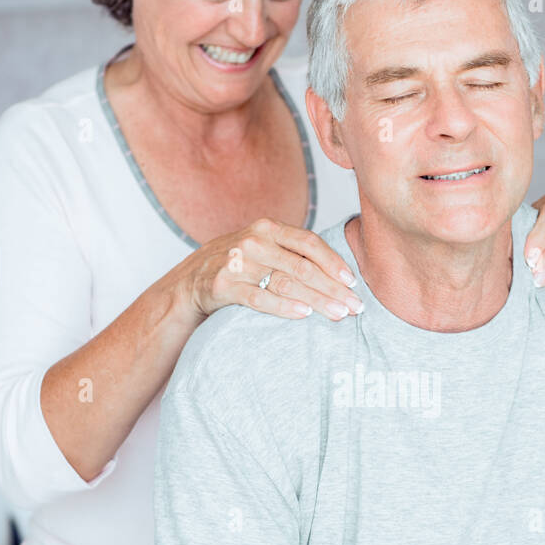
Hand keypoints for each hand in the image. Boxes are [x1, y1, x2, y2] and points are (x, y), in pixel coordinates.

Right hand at [177, 218, 363, 324]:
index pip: (308, 243)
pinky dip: (284, 307)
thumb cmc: (238, 266)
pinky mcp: (223, 286)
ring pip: (285, 283)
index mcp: (267, 228)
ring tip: (339, 314)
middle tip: (355, 306)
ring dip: (317, 300)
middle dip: (333, 288)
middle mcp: (253, 241)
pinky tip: (304, 316)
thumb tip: (340, 272)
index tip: (353, 282)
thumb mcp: (263, 248)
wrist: (189, 282)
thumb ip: (292, 252)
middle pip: (302, 266)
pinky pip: (259, 299)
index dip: (334, 262)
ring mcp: (237, 263)